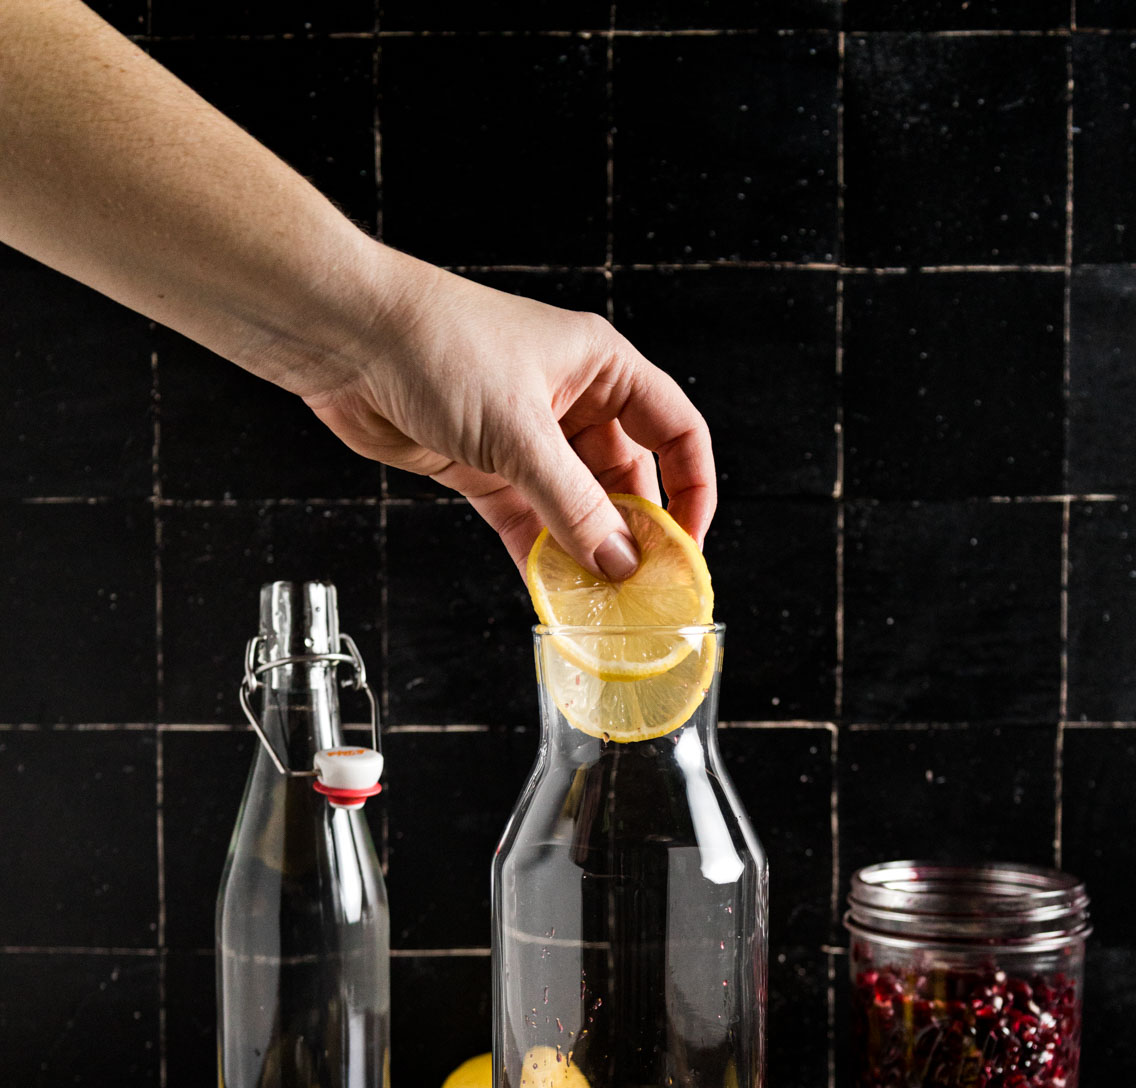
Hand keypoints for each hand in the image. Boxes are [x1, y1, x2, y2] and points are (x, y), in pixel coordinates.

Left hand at [302, 252, 716, 576]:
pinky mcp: (483, 466)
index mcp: (600, 367)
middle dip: (633, 535)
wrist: (346, 338)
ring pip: (575, 507)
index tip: (686, 547)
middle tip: (640, 591)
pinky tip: (551, 592)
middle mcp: (570, 400)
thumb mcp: (520, 432)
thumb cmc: (436, 346)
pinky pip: (527, 520)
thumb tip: (619, 562)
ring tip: (599, 602)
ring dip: (585, 553)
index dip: (690, 490)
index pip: (675, 431)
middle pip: (626, 479)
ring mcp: (526, 437)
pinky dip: (539, 555)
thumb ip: (573, 505)